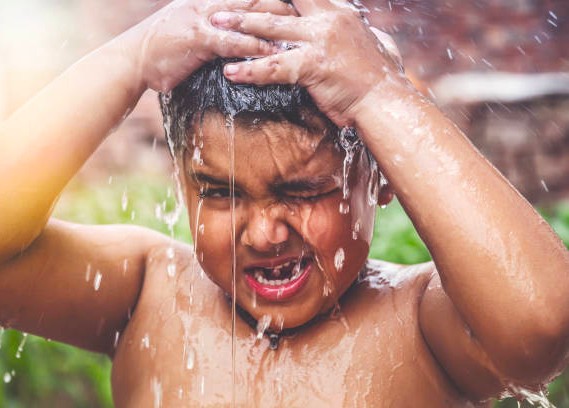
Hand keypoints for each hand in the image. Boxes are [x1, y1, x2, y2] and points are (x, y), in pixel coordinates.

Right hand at [124, 0, 295, 91]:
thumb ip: (216, 30)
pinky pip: (232, 41)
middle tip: (313, 12)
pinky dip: (254, 46)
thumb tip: (237, 35)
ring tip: (304, 31)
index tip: (301, 4)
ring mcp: (203, 18)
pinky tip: (274, 53)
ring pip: (248, 15)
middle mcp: (209, 3)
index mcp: (210, 1)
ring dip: (278, 22)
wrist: (130, 59)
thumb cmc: (162, 50)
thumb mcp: (192, 32)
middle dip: (284, 4)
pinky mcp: (198, 39)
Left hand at [211, 0, 405, 125]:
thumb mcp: (376, 44)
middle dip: (251, 1)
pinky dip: (251, 70)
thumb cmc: (381, 77)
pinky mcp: (314, 65)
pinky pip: (275, 67)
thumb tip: (362, 28)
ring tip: (215, 25)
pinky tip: (230, 72)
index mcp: (339, 13)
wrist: (386, 100)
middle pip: (281, 3)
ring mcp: (320, 40)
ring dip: (240, 24)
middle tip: (224, 1)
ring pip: (271, 28)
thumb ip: (361, 32)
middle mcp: (327, 20)